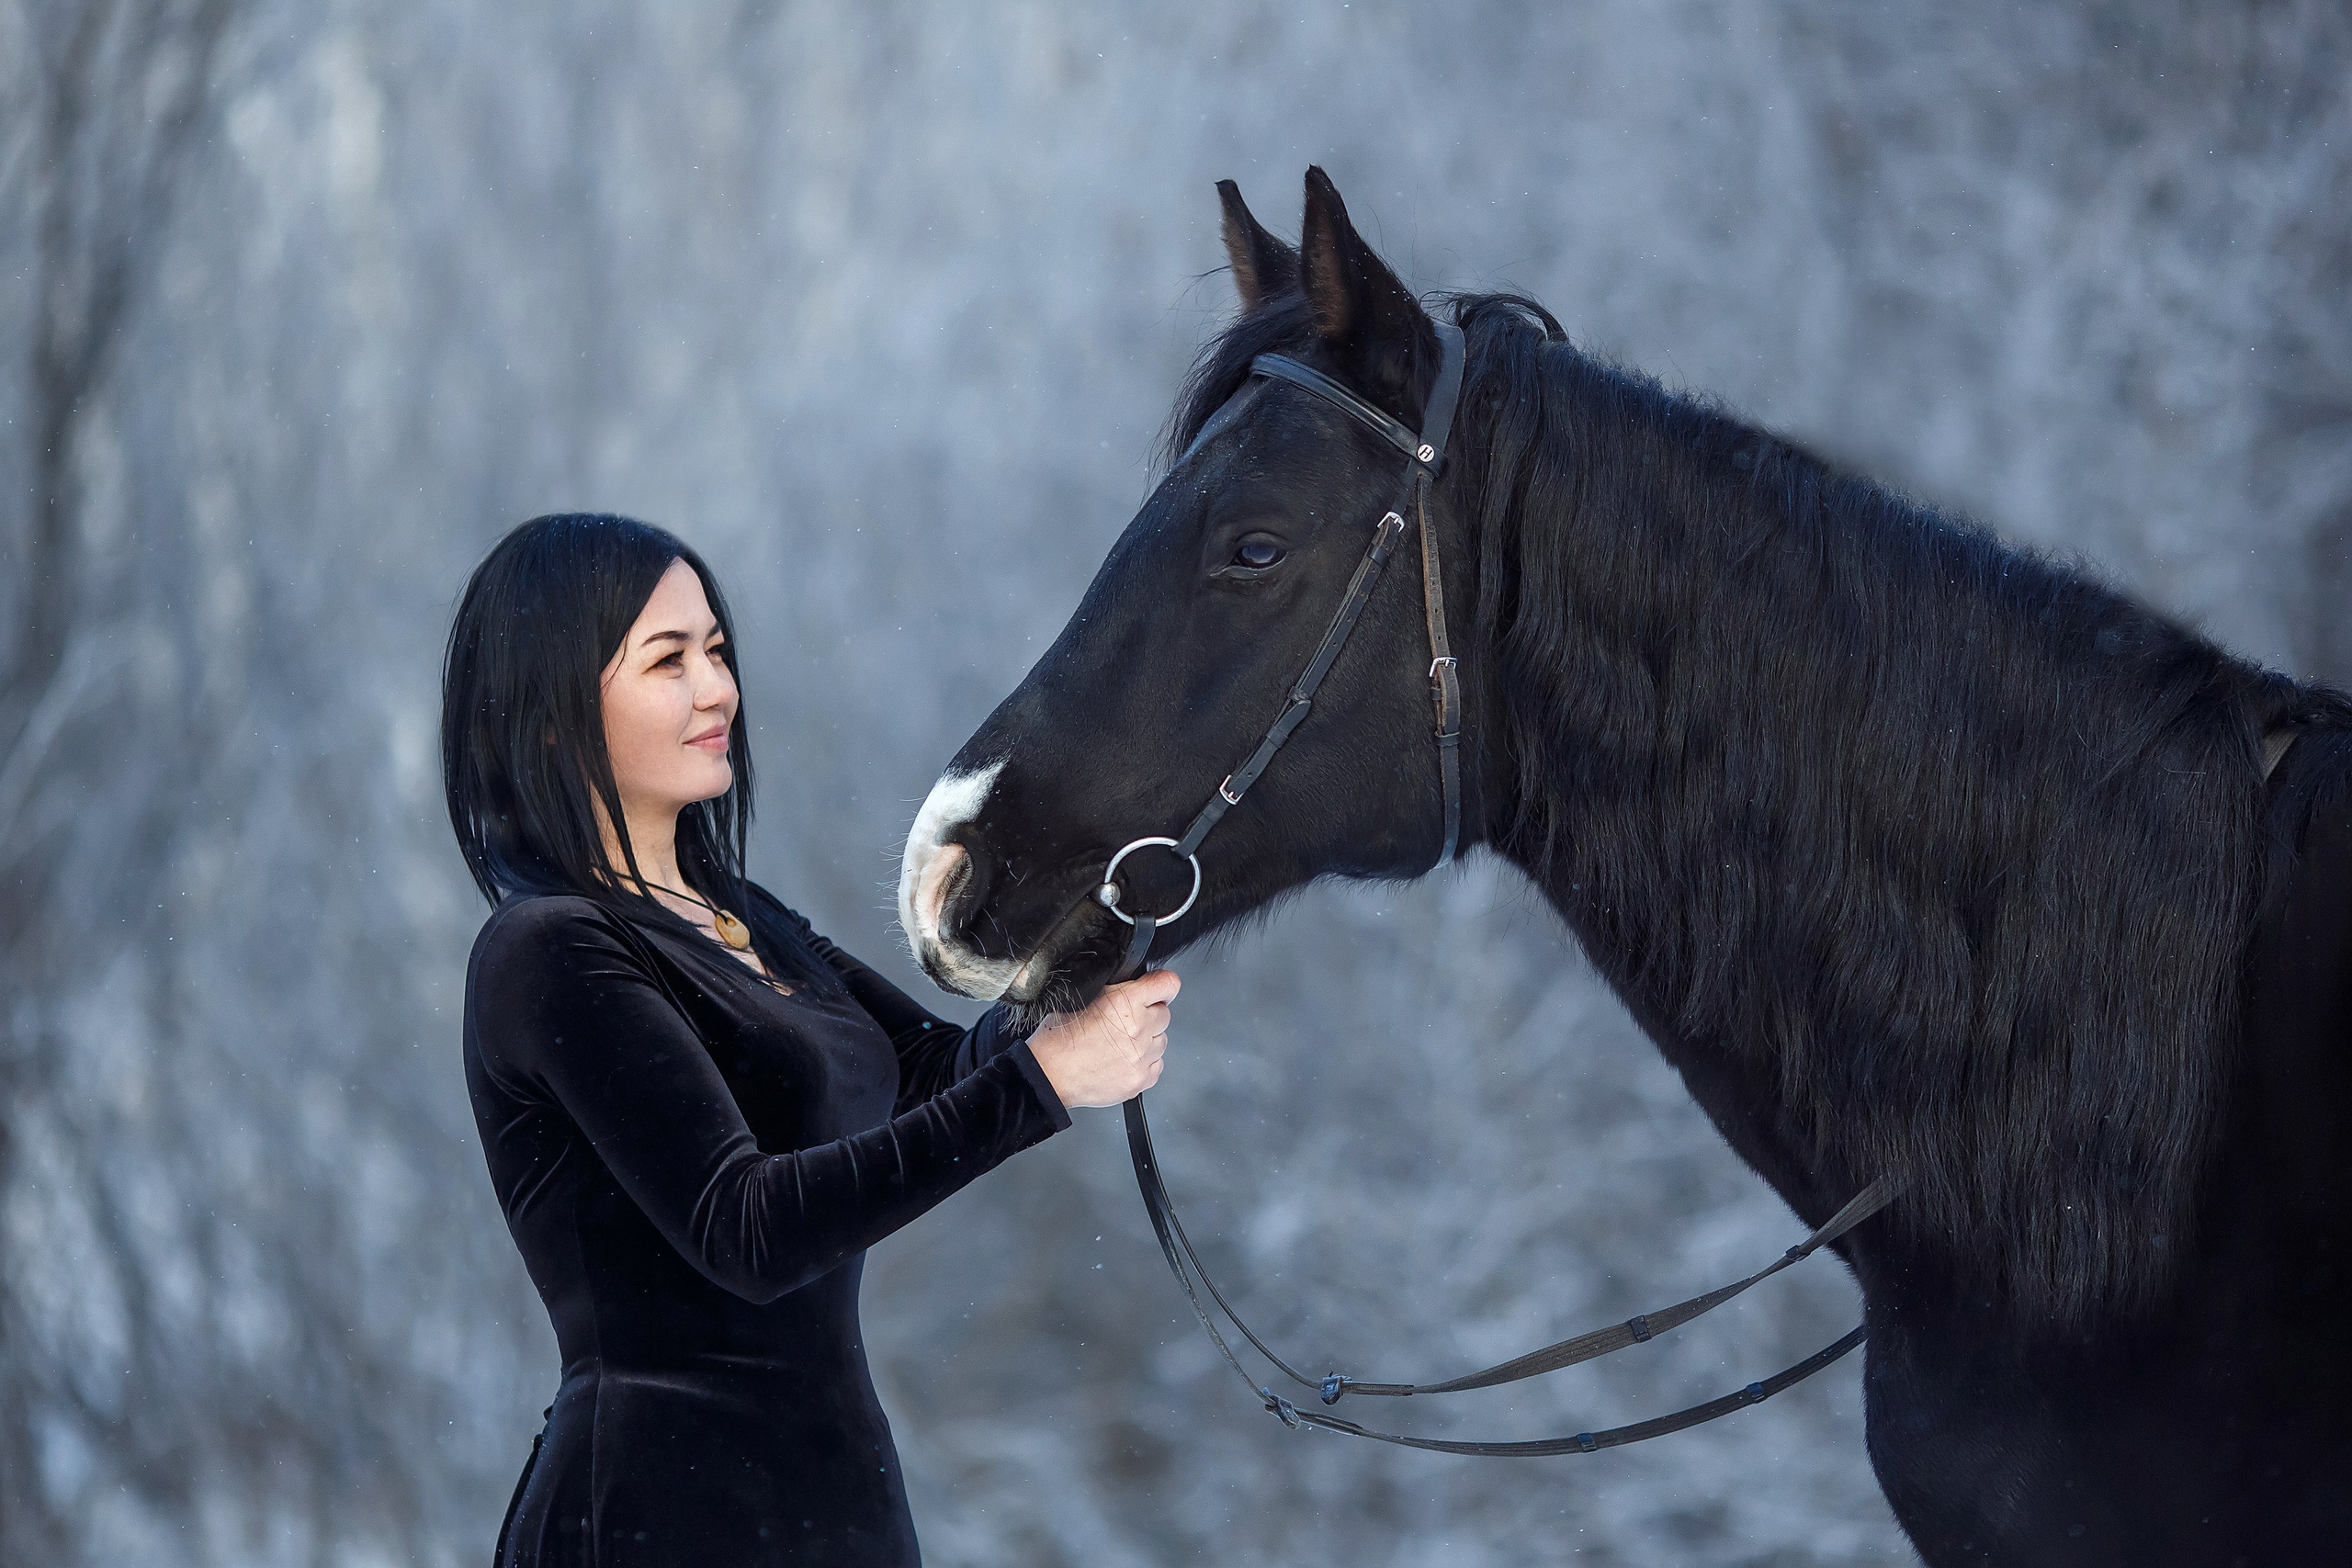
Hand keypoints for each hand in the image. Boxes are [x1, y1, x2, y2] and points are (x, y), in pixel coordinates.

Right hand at [1025, 969, 1179, 1109]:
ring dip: (1147, 1040)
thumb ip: (1118, 989)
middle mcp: (1138, 1029)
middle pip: (1164, 1013)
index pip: (1168, 985)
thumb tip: (1138, 984)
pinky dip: (1144, 1062)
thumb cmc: (1060, 1038)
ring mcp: (1142, 1057)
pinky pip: (1157, 1065)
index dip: (1162, 985)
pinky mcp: (1141, 1079)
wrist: (1050, 1074)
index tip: (1158, 989)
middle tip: (1125, 1022)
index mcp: (1125, 1003)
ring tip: (1120, 1044)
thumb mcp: (1084, 996)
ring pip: (1162, 1040)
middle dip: (1148, 1014)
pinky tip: (1122, 1060)